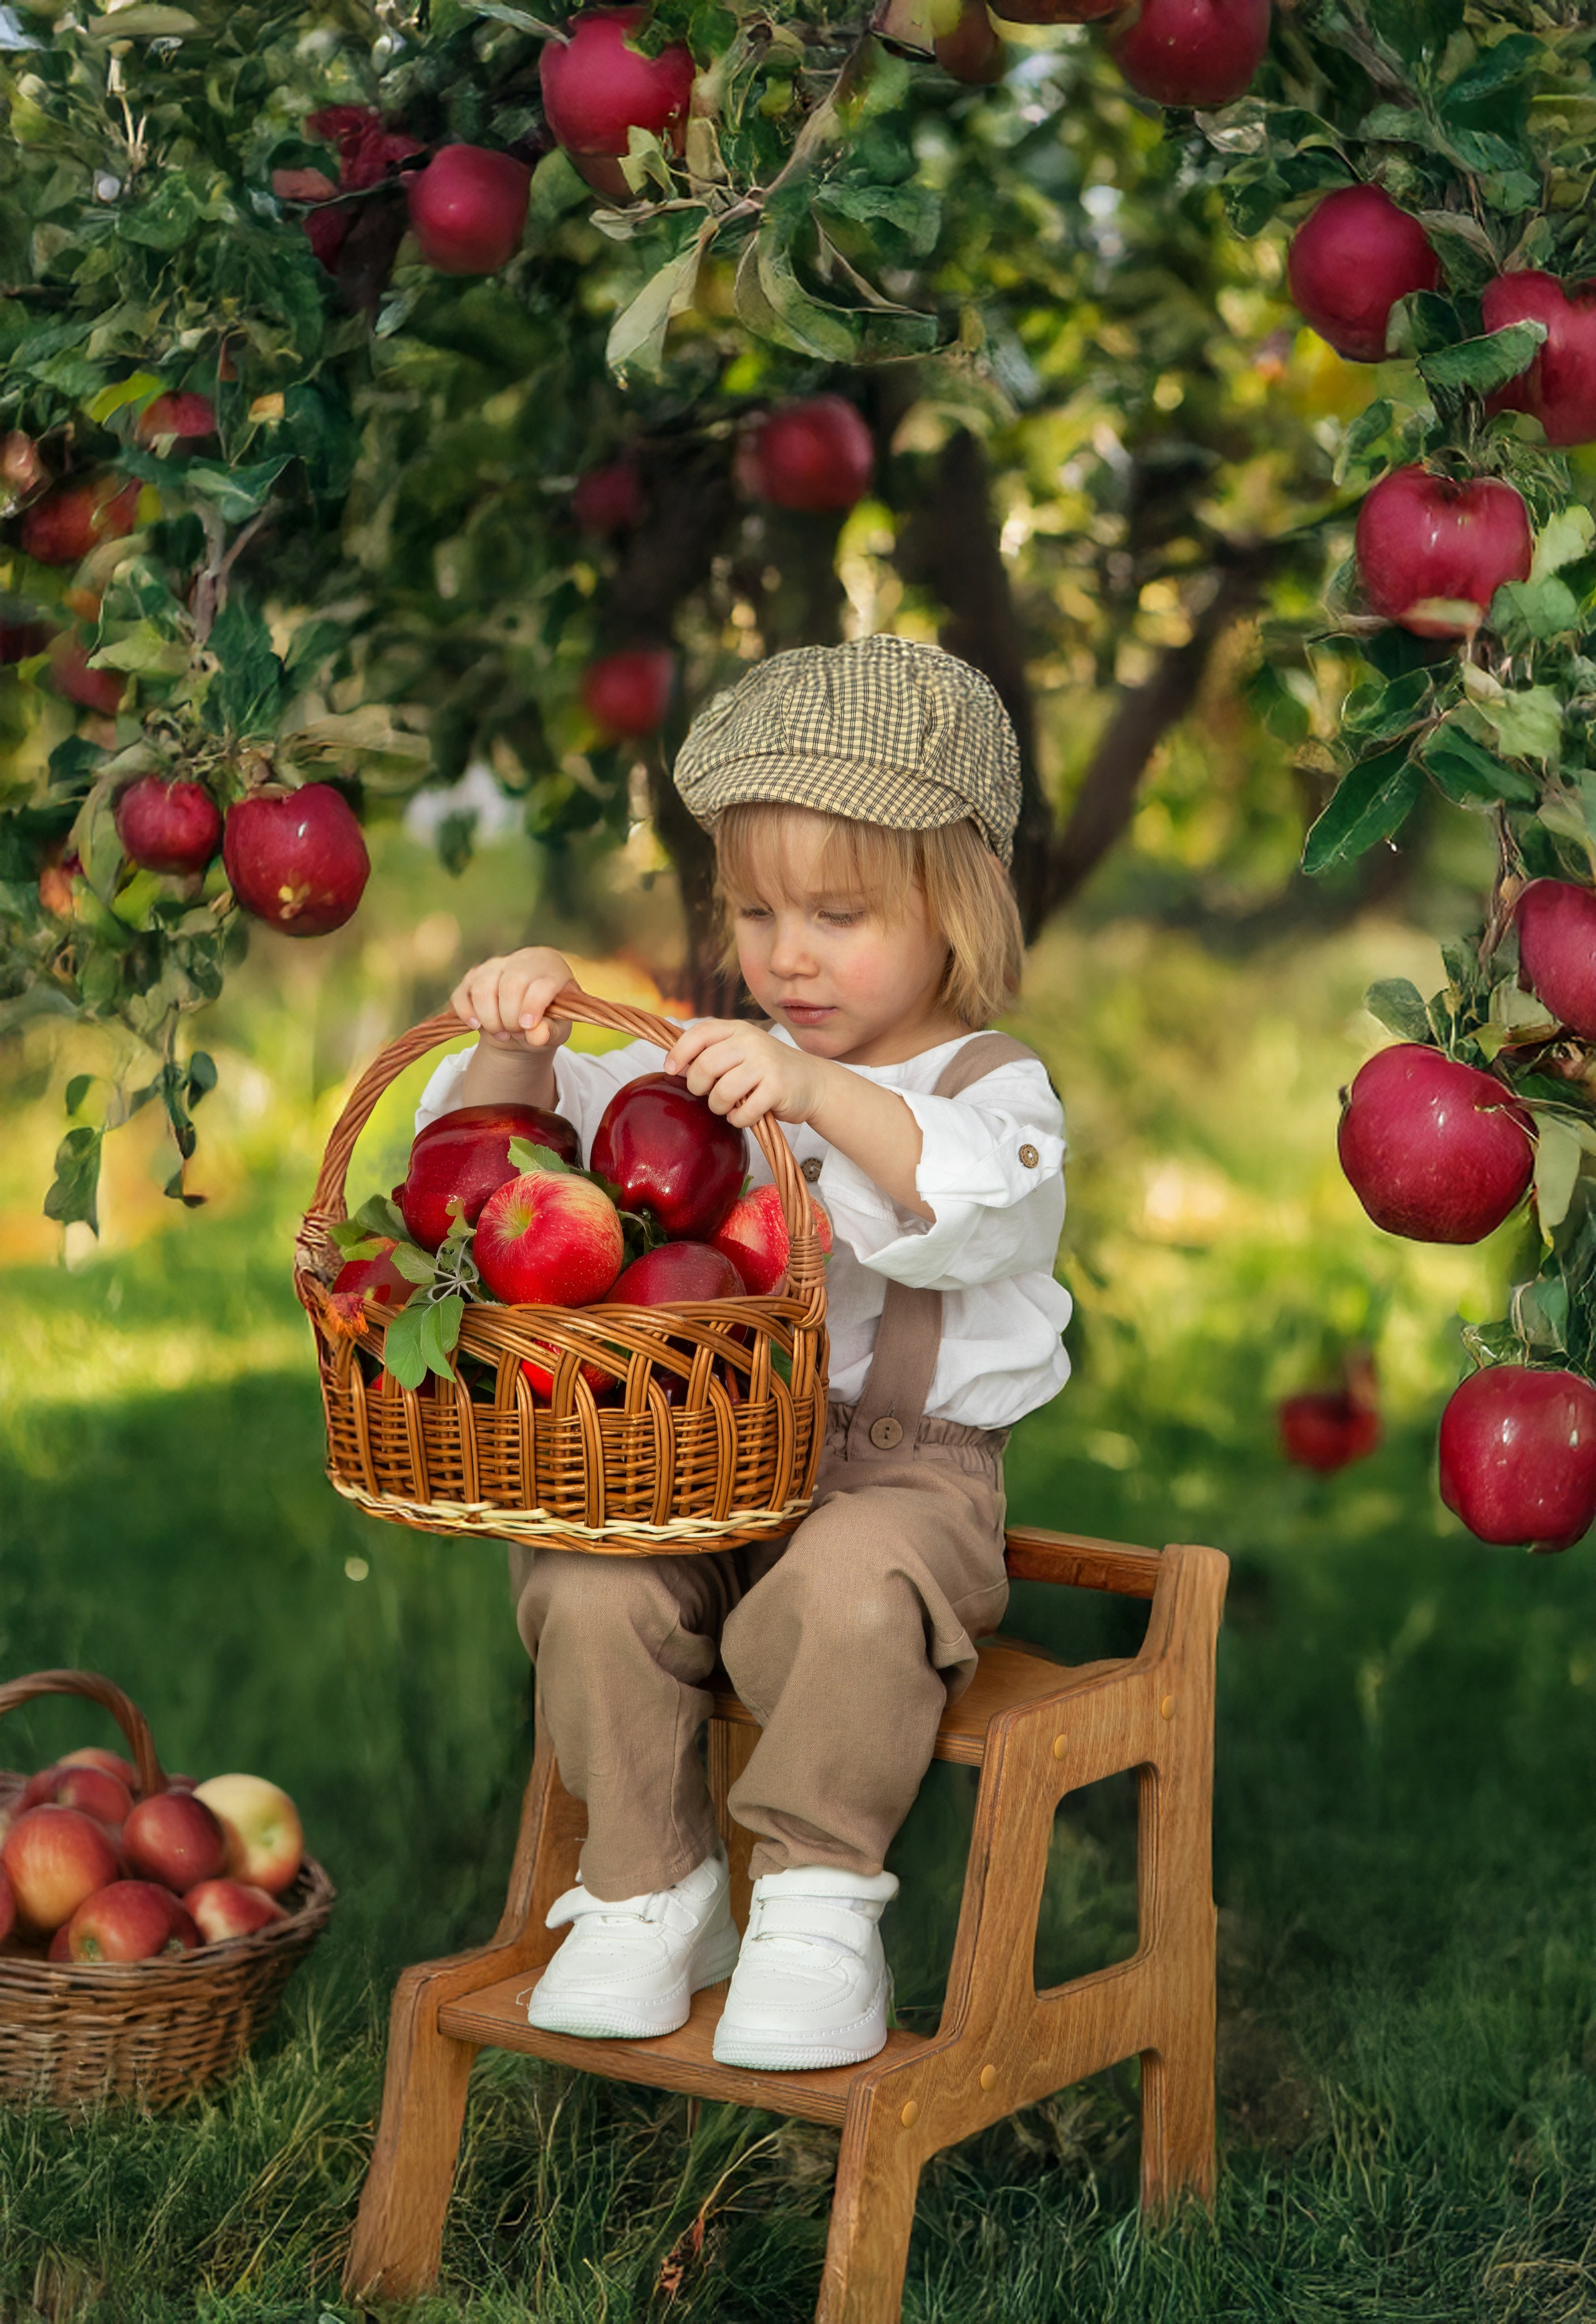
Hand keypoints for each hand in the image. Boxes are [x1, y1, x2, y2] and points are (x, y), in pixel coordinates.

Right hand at [449, 947, 573, 1052]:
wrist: (524, 1021)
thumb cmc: (545, 1021)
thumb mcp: (556, 1030)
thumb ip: (550, 1032)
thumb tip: (537, 1036)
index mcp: (550, 969)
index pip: (541, 984)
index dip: (532, 1007)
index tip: (527, 1027)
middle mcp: (521, 961)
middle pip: (510, 986)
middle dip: (510, 1018)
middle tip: (517, 1034)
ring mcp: (494, 966)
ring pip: (483, 988)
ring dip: (490, 1019)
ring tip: (502, 1034)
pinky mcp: (472, 977)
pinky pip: (462, 994)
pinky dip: (466, 1013)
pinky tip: (477, 1026)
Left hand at [664, 1019, 828, 1129]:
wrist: (811, 1082)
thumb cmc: (766, 1070)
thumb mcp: (740, 1051)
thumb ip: (712, 1053)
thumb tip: (674, 1067)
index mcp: (737, 1029)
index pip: (699, 1033)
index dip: (679, 1052)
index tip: (671, 1070)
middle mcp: (751, 1041)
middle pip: (705, 1066)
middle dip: (697, 1087)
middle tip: (706, 1095)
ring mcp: (765, 1063)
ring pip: (722, 1092)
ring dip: (718, 1107)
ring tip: (727, 1107)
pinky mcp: (777, 1087)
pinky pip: (743, 1112)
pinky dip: (739, 1119)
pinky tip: (744, 1115)